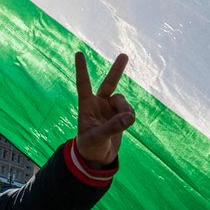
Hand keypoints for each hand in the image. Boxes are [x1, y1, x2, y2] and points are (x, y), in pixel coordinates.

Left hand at [75, 52, 134, 167]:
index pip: (83, 83)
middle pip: (109, 83)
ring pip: (122, 102)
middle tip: (124, 55)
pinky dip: (129, 116)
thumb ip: (113, 127)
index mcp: (86, 105)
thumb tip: (130, 117)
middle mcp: (98, 103)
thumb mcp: (98, 137)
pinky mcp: (119, 116)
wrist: (97, 157)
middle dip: (117, 69)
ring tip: (126, 121)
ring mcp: (110, 109)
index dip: (81, 68)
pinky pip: (129, 111)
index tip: (79, 53)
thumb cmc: (90, 146)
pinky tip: (127, 123)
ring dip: (126, 110)